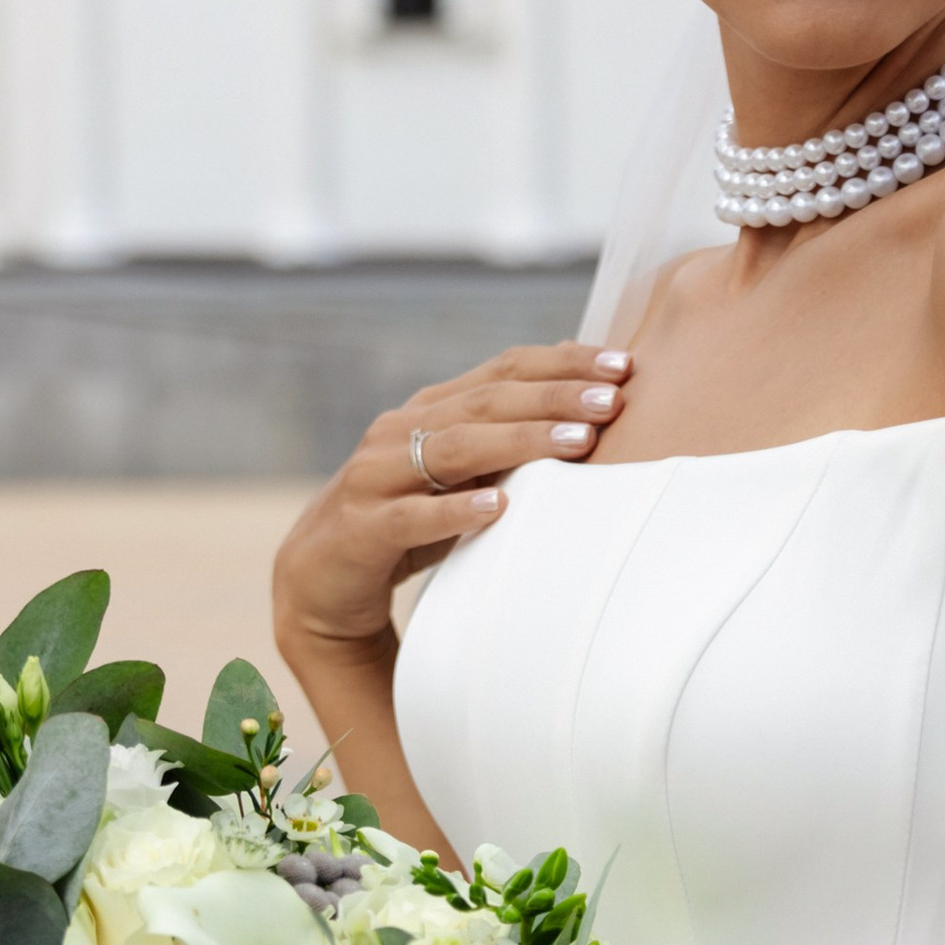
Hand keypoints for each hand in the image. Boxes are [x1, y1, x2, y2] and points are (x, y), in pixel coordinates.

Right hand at [271, 336, 632, 663]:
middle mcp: (400, 430)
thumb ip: (508, 446)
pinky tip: (499, 508)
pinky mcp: (362, 527)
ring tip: (577, 441)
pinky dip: (455, 511)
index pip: (504, 370)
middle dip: (555, 397)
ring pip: (455, 448)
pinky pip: (413, 516)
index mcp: (431, 409)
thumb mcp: (461, 478)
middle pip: (488, 402)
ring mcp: (376, 476)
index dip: (563, 363)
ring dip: (521, 442)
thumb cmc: (411, 524)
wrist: (322, 581)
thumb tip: (591, 416)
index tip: (622, 366)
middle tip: (612, 400)